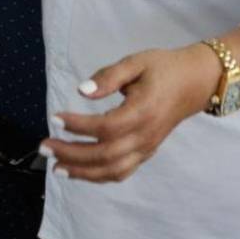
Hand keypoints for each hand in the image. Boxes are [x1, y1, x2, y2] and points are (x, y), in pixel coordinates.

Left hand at [40, 45, 219, 182]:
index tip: (55, 117)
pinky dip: (98, 176)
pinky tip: (78, 171)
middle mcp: (145, 135)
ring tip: (56, 167)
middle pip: (105, 155)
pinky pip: (121, 172)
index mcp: (143, 111)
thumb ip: (109, 76)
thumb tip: (82, 91)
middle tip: (45, 147)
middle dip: (72, 154)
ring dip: (82, 172)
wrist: (195, 83)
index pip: (106, 127)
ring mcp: (147, 148)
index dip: (78, 125)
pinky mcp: (146, 152)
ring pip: (113, 170)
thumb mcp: (136, 62)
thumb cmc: (164, 68)